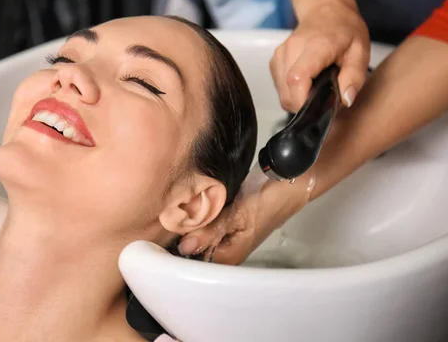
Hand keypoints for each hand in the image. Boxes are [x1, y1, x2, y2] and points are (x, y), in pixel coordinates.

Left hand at [177, 169, 315, 264]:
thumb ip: (210, 232)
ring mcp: (227, 235)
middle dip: (182, 236)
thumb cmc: (266, 202)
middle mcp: (227, 250)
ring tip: (173, 212)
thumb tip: (185, 247)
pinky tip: (189, 207)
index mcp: (229, 256)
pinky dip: (200, 216)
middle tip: (166, 220)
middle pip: (195, 248)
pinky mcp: (228, 221)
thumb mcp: (236, 216)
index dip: (176, 251)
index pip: (194, 262)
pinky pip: (207, 223)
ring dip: (190, 225)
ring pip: (200, 234)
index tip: (160, 238)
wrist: (288, 185)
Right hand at [271, 0, 370, 111]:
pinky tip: (307, 83)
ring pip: (282, 93)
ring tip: (317, 88)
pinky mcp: (275, 61)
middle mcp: (290, 50)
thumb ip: (354, 77)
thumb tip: (345, 101)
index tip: (319, 109)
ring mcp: (279, 55)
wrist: (326, 9)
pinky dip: (292, 92)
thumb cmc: (345, 30)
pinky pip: (279, 87)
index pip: (296, 79)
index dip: (304, 102)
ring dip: (298, 99)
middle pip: (287, 93)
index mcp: (314, 47)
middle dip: (304, 105)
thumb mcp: (361, 51)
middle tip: (324, 99)